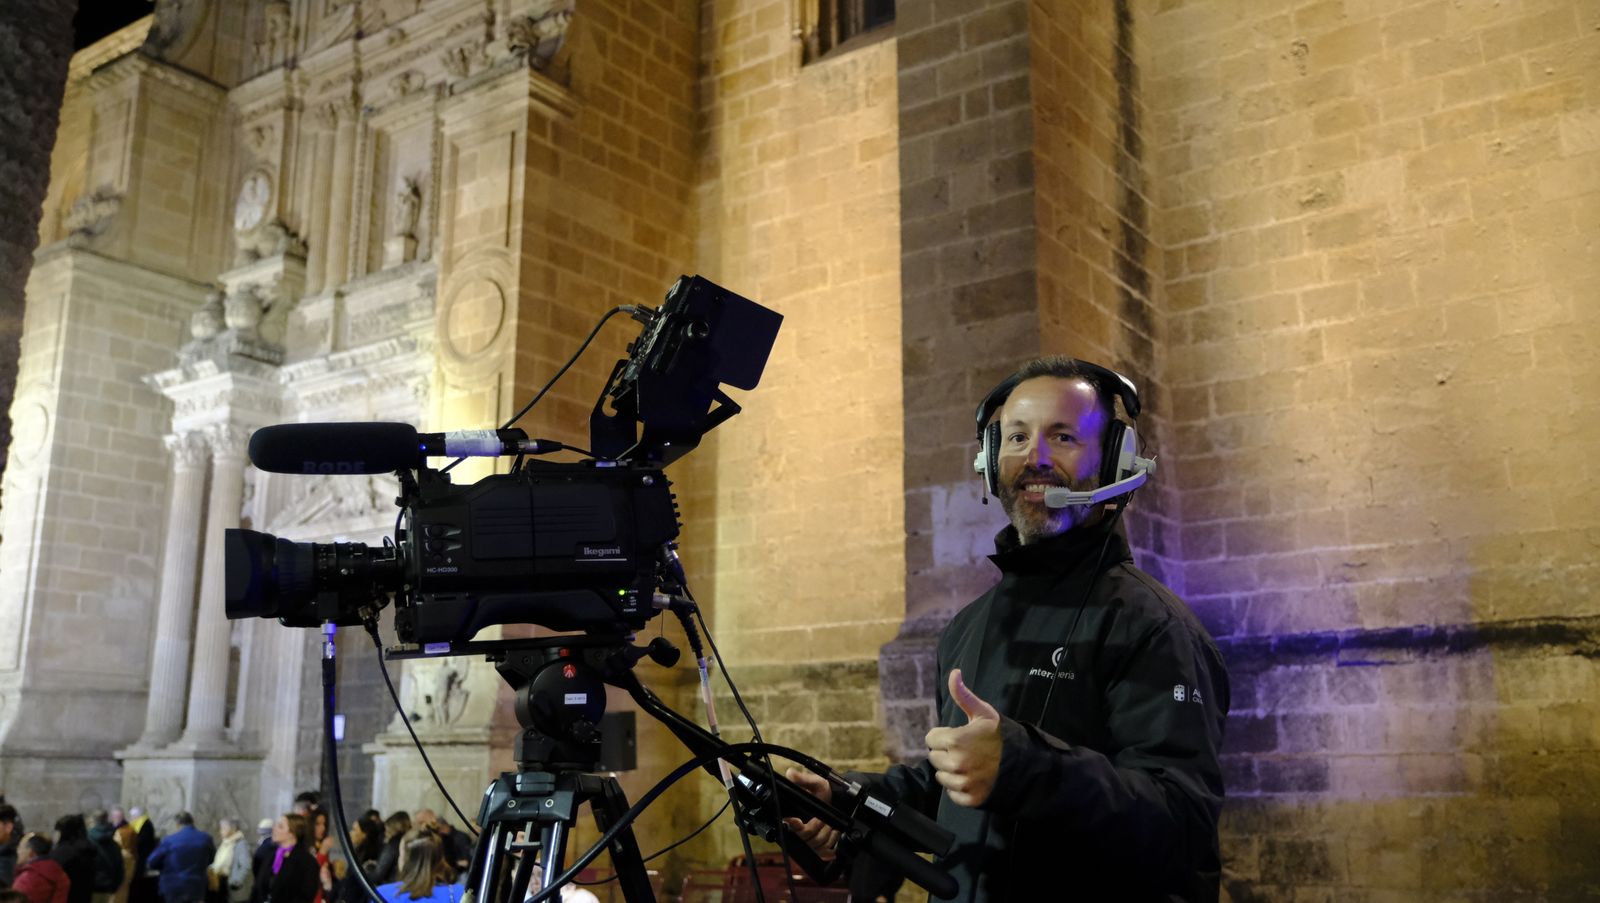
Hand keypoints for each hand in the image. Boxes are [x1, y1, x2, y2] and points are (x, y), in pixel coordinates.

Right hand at [782, 767, 838, 857]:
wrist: (838, 802)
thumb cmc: (824, 793)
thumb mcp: (815, 783)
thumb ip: (803, 779)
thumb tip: (790, 773)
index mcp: (794, 817)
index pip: (788, 827)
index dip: (792, 825)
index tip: (796, 820)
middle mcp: (800, 832)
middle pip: (804, 838)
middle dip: (816, 827)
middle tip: (823, 819)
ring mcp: (810, 841)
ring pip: (815, 845)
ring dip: (825, 834)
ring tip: (830, 825)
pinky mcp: (820, 849)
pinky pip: (824, 852)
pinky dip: (831, 843)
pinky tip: (834, 833)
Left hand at [925, 668, 1002, 807]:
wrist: (1024, 764)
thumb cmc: (1000, 736)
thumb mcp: (983, 713)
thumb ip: (963, 695)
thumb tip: (954, 672)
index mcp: (954, 741)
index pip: (930, 739)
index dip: (943, 736)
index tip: (958, 736)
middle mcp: (955, 764)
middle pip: (934, 758)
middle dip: (945, 753)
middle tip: (965, 750)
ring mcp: (962, 783)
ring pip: (941, 777)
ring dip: (951, 771)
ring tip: (970, 764)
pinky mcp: (969, 799)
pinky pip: (952, 794)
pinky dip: (959, 788)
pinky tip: (973, 778)